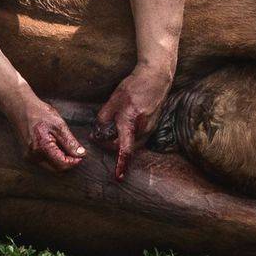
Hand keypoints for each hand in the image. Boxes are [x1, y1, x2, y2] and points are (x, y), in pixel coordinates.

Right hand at [1, 93, 86, 172]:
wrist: (21, 108)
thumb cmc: (40, 114)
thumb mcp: (59, 125)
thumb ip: (70, 142)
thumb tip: (81, 154)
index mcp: (41, 148)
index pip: (62, 165)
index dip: (74, 162)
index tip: (81, 155)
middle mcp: (33, 156)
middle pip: (56, 169)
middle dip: (68, 163)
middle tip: (75, 152)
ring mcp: (29, 157)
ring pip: (50, 167)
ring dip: (60, 161)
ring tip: (65, 147)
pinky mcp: (27, 155)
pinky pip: (44, 162)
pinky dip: (53, 158)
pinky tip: (56, 146)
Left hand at [93, 62, 173, 179]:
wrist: (156, 77)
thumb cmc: (135, 87)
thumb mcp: (114, 100)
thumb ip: (104, 117)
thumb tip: (99, 129)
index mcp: (130, 123)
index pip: (125, 149)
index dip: (121, 164)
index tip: (118, 177)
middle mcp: (142, 129)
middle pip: (125, 146)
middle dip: (112, 146)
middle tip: (99, 137)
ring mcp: (150, 127)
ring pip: (132, 140)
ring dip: (121, 139)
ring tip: (110, 128)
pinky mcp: (153, 123)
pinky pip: (139, 134)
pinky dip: (129, 133)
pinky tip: (125, 120)